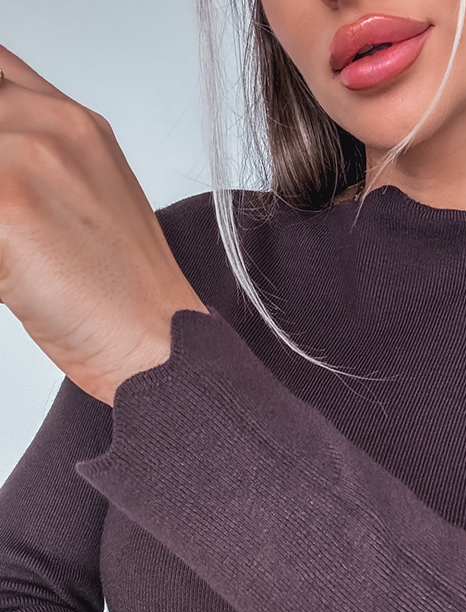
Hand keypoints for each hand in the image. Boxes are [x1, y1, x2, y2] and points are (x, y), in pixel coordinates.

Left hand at [0, 46, 207, 404]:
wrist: (157, 343)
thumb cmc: (122, 292)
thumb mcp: (87, 198)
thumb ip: (35, 156)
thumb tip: (4, 163)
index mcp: (74, 121)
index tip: (3, 175)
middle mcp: (54, 126)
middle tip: (12, 225)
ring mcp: (29, 158)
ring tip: (12, 251)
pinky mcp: (8, 204)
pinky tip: (11, 270)